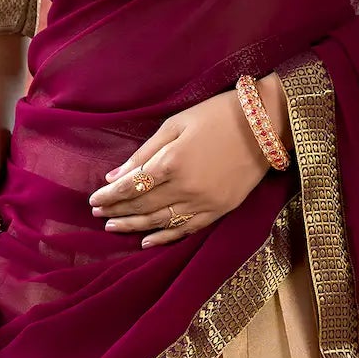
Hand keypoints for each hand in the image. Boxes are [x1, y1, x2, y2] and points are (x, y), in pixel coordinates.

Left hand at [89, 75, 289, 249]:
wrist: (265, 125)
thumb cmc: (216, 116)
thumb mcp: (175, 124)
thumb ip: (144, 152)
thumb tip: (114, 176)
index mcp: (171, 162)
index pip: (130, 187)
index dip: (110, 196)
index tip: (93, 201)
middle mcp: (186, 188)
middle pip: (142, 206)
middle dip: (117, 210)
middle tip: (98, 214)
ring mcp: (204, 202)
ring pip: (161, 221)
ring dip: (134, 226)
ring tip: (114, 227)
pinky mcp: (220, 210)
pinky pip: (187, 229)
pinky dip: (165, 237)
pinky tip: (147, 242)